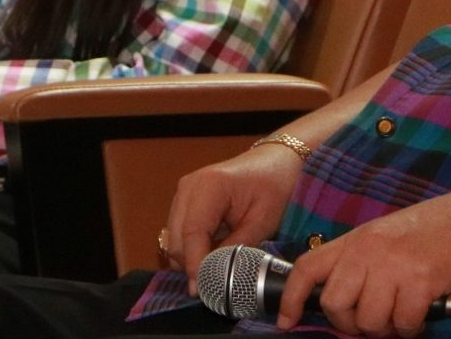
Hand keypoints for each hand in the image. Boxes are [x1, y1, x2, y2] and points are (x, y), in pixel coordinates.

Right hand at [162, 144, 305, 286]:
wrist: (276, 162)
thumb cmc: (275, 185)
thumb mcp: (263, 220)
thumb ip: (237, 247)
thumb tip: (215, 275)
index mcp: (209, 185)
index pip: (191, 232)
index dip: (194, 264)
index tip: (200, 289)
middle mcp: (189, 187)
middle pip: (176, 239)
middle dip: (191, 265)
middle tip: (214, 284)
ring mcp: (184, 193)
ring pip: (173, 239)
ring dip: (190, 258)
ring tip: (217, 268)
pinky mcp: (185, 201)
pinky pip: (178, 233)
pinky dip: (192, 249)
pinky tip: (213, 254)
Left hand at [277, 191, 450, 338]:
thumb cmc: (432, 230)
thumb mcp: (384, 238)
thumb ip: (360, 265)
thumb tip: (343, 307)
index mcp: (355, 240)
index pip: (307, 268)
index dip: (291, 299)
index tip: (287, 322)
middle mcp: (368, 251)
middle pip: (334, 305)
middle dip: (351, 324)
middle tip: (373, 320)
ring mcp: (393, 266)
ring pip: (368, 322)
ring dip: (385, 328)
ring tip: (401, 314)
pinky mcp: (420, 281)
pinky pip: (403, 324)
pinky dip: (412, 327)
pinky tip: (422, 313)